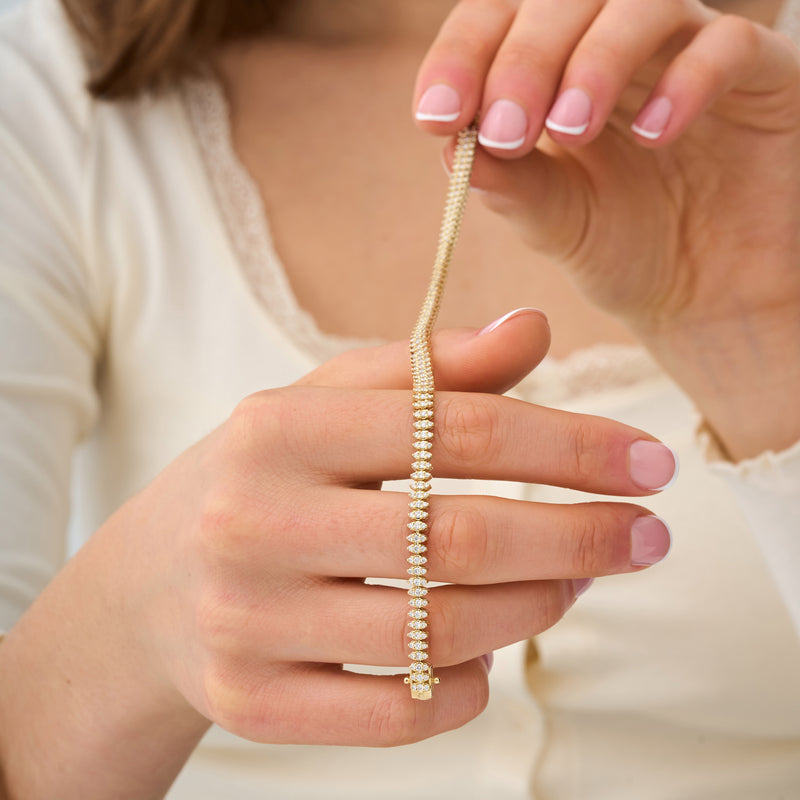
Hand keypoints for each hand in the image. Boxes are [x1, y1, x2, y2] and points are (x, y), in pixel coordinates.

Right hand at [119, 311, 673, 747]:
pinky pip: (401, 712)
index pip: (456, 427)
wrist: (150, 584)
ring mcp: (248, 623)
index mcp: (279, 429)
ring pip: (439, 630)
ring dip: (535, 607)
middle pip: (458, 536)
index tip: (648, 462)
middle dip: (580, 536)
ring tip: (573, 581)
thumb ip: (430, 368)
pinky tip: (490, 652)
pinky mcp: (253, 703)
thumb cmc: (263, 479)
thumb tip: (535, 328)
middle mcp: (254, 523)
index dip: (570, 445)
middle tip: (648, 534)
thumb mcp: (327, 403)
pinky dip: (470, 686)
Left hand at [414, 0, 799, 456]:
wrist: (703, 291)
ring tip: (572, 130)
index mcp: (554, 72)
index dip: (463, 56)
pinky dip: (687, 80)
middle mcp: (615, 46)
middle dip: (526, 60)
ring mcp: (685, 50)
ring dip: (597, 59)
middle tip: (508, 129)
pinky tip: (654, 135)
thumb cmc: (623, 247)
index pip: (499, 23)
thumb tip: (450, 148)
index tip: (438, 115)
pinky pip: (728, 43)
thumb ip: (511, 185)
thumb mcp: (555, 222)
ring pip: (644, 1)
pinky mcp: (757, 73)